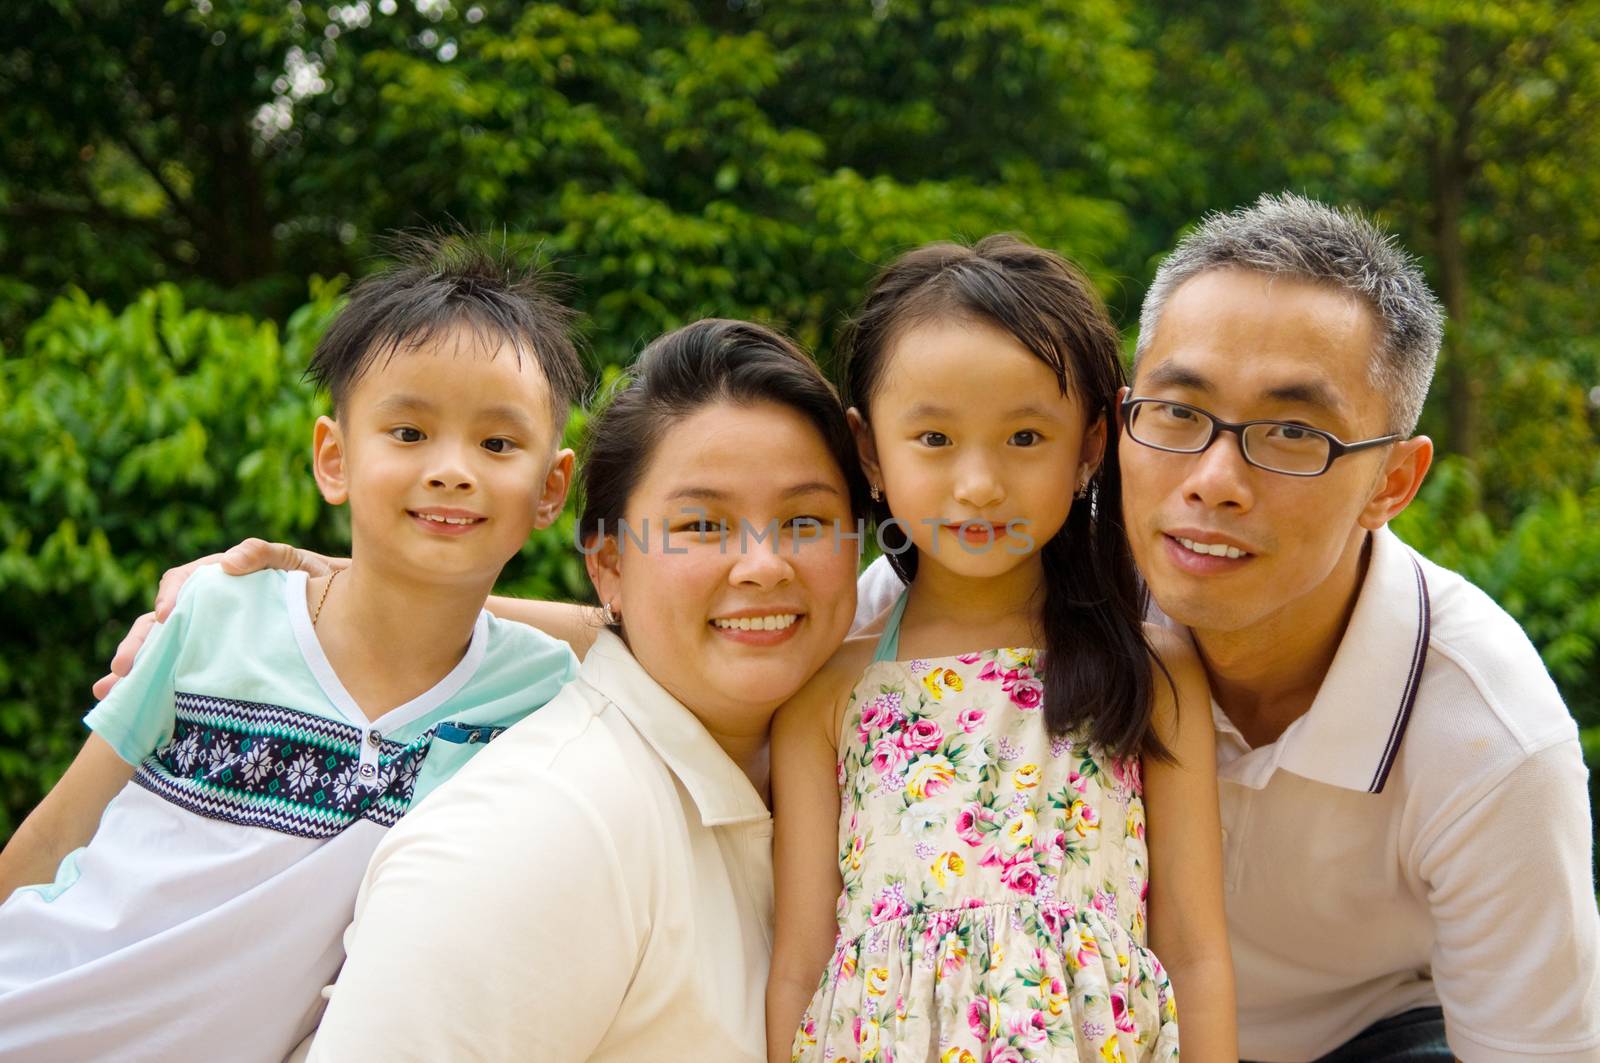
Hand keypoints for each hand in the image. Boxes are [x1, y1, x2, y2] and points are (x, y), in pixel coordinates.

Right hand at [91, 539, 343, 698]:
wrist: (340, 610)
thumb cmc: (314, 580)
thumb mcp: (292, 562)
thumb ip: (262, 553)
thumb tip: (227, 562)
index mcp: (219, 580)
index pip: (182, 583)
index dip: (170, 598)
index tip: (165, 617)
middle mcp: (208, 608)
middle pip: (160, 623)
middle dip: (138, 644)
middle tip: (121, 669)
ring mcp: (210, 636)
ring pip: (163, 650)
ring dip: (136, 671)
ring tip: (109, 692)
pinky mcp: (215, 661)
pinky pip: (182, 672)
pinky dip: (156, 687)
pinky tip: (131, 706)